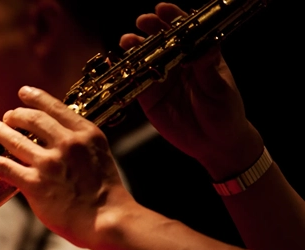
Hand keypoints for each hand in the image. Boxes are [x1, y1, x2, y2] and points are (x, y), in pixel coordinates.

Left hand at [0, 86, 134, 249]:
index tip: (23, 93)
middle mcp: (66, 143)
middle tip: (7, 116)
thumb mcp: (99, 157)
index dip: (36, 98)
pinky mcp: (34, 184)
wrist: (107, 219)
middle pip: (33, 120)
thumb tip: (59, 140)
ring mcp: (49, 163)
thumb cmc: (105, 194)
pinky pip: (2, 166)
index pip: (56, 108)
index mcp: (86, 134)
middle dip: (16, 115)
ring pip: (15, 140)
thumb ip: (80, 145)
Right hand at [119, 3, 263, 179]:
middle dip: (151, 28)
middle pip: (161, 40)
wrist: (214, 143)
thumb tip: (204, 46)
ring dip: (134, 48)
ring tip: (127, 41)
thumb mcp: (220, 88)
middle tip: (143, 21)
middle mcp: (178, 63)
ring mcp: (161, 79)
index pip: (185, 30)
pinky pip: (134, 83)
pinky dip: (125, 73)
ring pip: (144, 58)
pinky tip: (117, 64)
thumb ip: (208, 67)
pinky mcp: (148, 98)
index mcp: (199, 55)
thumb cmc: (225, 112)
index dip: (173, 17)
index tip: (163, 9)